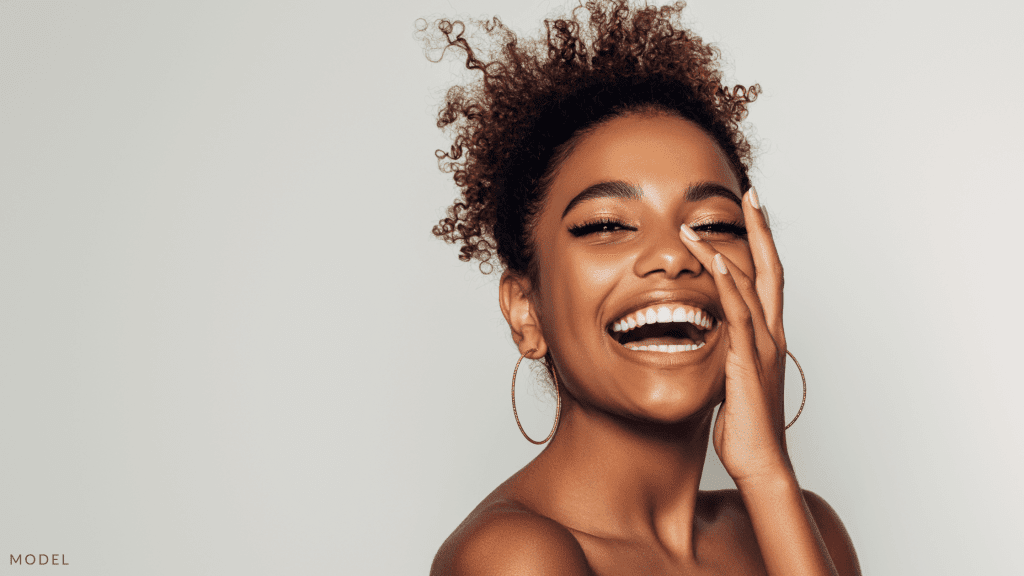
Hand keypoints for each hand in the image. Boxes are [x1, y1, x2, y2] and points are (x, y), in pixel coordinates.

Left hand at [679, 187, 792, 486]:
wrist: (761, 462)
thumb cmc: (745, 429)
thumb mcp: (732, 382)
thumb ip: (726, 357)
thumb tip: (708, 344)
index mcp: (769, 338)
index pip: (768, 281)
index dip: (761, 246)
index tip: (750, 215)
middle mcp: (772, 335)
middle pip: (771, 270)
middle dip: (760, 230)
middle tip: (750, 195)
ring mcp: (763, 347)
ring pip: (752, 286)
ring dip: (729, 248)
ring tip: (704, 221)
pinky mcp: (748, 362)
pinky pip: (739, 315)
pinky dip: (729, 285)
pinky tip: (717, 261)